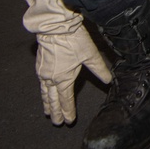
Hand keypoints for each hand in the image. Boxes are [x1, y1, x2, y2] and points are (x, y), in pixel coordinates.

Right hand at [17, 0, 111, 125]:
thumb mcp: (91, 55)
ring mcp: (43, 72)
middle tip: (57, 122)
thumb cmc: (73, 40)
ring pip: (45, 92)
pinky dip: (43, 91)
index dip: (68, 110)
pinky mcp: (40, 65)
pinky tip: (45, 91)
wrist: (55, 26)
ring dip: (47, 102)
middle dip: (56, 111)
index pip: (66, 99)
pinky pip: (41, 83)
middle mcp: (51, 78)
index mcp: (63, 79)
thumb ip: (100, 69)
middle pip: (53, 99)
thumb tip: (110, 81)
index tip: (68, 121)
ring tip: (49, 111)